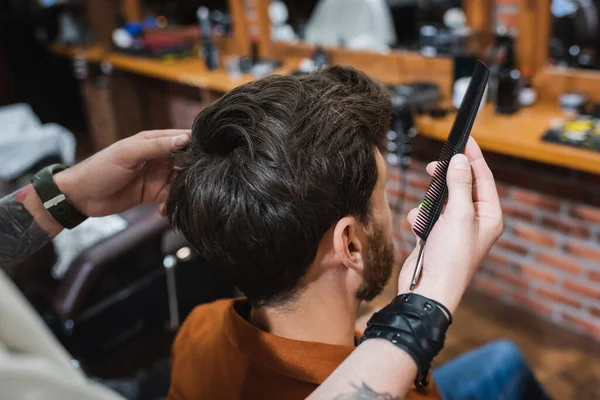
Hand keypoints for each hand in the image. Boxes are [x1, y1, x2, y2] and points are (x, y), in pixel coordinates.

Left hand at [54, 130, 190, 217]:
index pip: (181, 138)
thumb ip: (157, 146)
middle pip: (186, 162)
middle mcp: (158, 157)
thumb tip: (184, 139)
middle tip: (196, 182)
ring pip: (180, 182)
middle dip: (192, 172)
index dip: (196, 144)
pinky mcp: (153, 193)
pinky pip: (170, 198)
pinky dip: (170, 205)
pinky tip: (162, 210)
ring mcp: (157, 176)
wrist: (81, 196)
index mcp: (152, 141)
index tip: (210, 154)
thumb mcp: (129, 154)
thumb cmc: (101, 168)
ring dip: (181, 191)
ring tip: (177, 199)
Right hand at [397, 137, 502, 313]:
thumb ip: (460, 185)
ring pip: (440, 199)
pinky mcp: (435, 235)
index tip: (464, 139)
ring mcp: (453, 228)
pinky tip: (418, 229)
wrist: (428, 290)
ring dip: (430, 203)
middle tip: (435, 166)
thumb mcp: (458, 216)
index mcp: (489, 216)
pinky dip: (420, 218)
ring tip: (426, 213)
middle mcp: (473, 221)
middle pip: (461, 186)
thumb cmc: (450, 258)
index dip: (473, 158)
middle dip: (446, 179)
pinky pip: (427, 215)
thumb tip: (461, 160)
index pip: (483, 178)